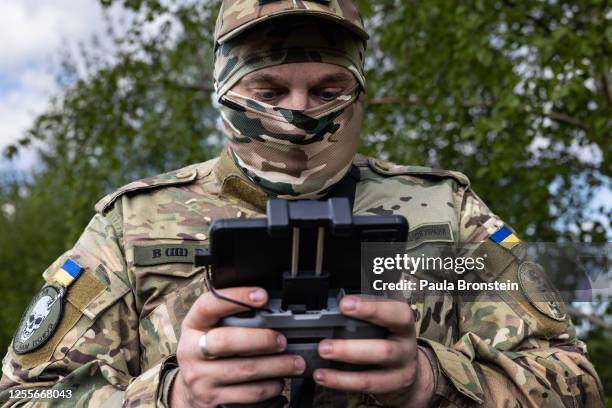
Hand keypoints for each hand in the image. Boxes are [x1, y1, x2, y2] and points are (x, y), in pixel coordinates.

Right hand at [171, 287, 305, 407]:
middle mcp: (192, 351)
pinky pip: (249, 393)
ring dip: (277, 366)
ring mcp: (201, 378)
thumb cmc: (206, 351)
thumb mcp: (209, 329)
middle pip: (228, 341)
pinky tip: (279, 380)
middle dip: (262, 339)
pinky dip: (270, 386)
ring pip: (245, 370)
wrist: (187, 390)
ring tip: (294, 362)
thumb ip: (230, 317)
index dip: (236, 297)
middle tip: (282, 340)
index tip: (262, 296)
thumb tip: (269, 308)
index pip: (208, 305)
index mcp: (193, 325)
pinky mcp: (214, 399)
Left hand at [314, 296, 433, 407]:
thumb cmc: (390, 337)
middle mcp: (406, 348)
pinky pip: (364, 387)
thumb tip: (333, 311)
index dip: (371, 308)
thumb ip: (366, 316)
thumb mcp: (387, 321)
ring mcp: (400, 371)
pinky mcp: (391, 388)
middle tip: (324, 345)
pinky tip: (323, 376)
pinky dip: (340, 382)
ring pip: (372, 376)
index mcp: (403, 324)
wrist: (409, 369)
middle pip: (384, 350)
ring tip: (322, 361)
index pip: (395, 313)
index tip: (344, 305)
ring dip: (342, 373)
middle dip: (350, 348)